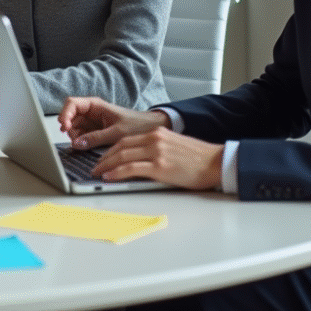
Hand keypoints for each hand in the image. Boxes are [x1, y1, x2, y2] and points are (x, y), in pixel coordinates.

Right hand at [58, 96, 170, 148]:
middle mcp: (91, 112)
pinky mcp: (95, 133)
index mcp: (96, 105)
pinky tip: (89, 147)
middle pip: (70, 118)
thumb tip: (77, 143)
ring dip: (76, 137)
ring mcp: (92, 123)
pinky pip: (82, 137)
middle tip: (77, 140)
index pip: (71, 103)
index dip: (65, 114)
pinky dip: (82, 143)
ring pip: (74, 129)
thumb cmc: (139, 125)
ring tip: (86, 145)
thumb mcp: (117, 132)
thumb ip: (96, 138)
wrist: (152, 130)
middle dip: (71, 129)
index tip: (64, 126)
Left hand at [90, 128, 224, 189]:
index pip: (125, 140)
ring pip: (122, 156)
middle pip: (120, 147)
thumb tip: (136, 159)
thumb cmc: (197, 158)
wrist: (216, 162)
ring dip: (106, 165)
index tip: (102, 158)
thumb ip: (155, 148)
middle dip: (104, 158)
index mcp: (156, 133)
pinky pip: (131, 168)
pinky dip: (117, 173)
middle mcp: (154, 139)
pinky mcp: (159, 166)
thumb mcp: (172, 145)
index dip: (110, 150)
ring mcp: (156, 152)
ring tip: (97, 173)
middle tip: (95, 167)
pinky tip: (109, 177)